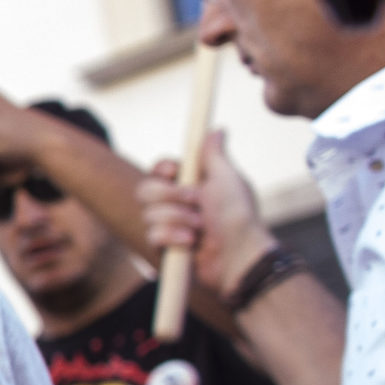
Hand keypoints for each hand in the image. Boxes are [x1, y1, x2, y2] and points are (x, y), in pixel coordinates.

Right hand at [138, 132, 270, 299]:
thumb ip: (214, 154)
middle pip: (145, 189)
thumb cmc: (238, 216)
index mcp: (189, 185)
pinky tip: (191, 244)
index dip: (163, 169)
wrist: (239, 255)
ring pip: (148, 213)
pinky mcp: (164, 246)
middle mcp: (176, 204)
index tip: (176, 171)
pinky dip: (173, 237)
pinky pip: (153, 235)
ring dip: (177, 219)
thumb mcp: (227, 179)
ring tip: (200, 228)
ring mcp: (169, 225)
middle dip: (169, 196)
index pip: (159, 170)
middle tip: (196, 202)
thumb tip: (217, 129)